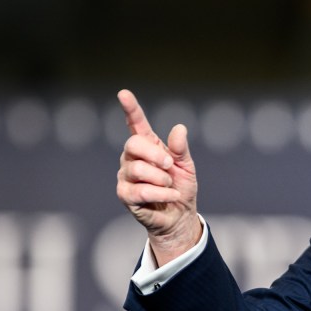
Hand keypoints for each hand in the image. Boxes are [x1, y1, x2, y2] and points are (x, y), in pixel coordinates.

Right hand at [115, 89, 200, 264]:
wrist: (179, 216)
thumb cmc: (180, 188)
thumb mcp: (186, 166)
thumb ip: (180, 149)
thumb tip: (179, 128)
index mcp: (147, 146)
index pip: (135, 124)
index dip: (131, 109)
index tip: (124, 94)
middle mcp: (131, 158)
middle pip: (134, 144)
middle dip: (156, 155)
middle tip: (170, 166)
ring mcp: (125, 176)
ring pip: (137, 169)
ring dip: (161, 179)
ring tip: (170, 186)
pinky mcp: (125, 195)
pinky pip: (141, 191)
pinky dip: (161, 194)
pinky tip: (170, 197)